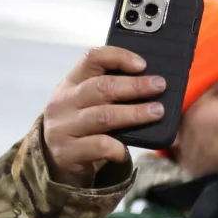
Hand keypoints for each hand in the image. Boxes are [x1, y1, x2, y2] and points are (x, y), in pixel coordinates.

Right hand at [41, 45, 162, 185]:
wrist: (58, 160)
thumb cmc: (85, 126)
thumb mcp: (90, 103)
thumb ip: (112, 92)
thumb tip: (154, 85)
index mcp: (71, 84)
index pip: (91, 59)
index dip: (118, 57)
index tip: (142, 64)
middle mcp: (63, 102)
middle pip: (101, 87)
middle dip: (135, 86)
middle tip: (159, 86)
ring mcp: (62, 127)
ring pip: (104, 116)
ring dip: (135, 113)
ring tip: (158, 112)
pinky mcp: (67, 152)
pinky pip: (99, 146)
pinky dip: (118, 147)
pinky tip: (127, 151)